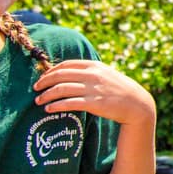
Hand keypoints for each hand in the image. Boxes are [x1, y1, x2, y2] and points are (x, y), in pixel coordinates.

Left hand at [34, 59, 155, 128]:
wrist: (137, 104)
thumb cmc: (119, 90)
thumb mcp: (106, 74)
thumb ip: (89, 72)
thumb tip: (69, 73)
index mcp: (94, 66)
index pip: (66, 65)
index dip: (51, 71)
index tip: (43, 78)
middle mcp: (93, 75)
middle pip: (60, 75)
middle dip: (44, 82)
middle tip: (35, 89)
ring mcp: (94, 89)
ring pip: (62, 89)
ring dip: (47, 95)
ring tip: (39, 101)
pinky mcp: (95, 103)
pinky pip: (70, 103)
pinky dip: (56, 105)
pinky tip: (49, 109)